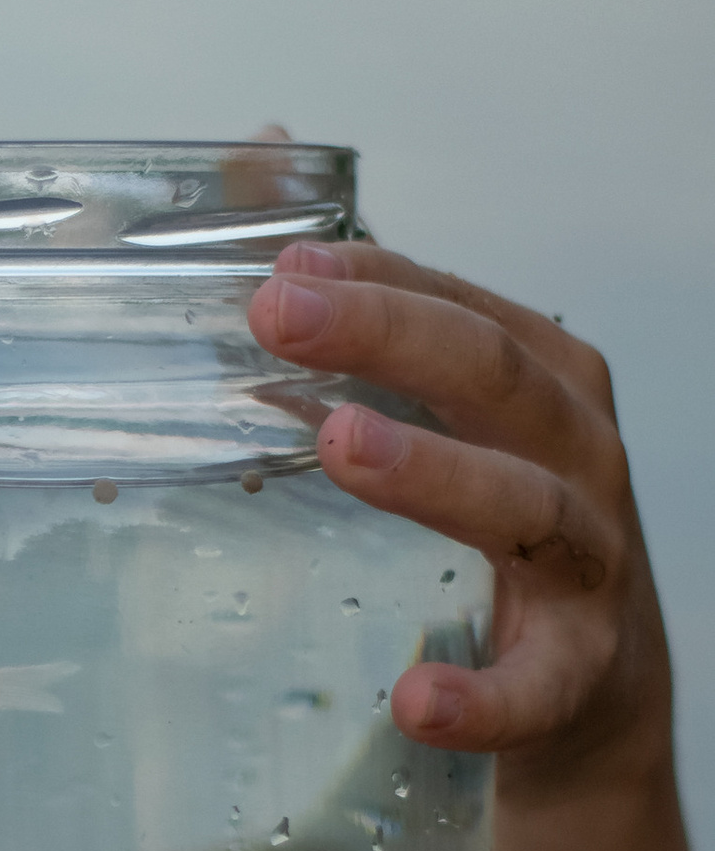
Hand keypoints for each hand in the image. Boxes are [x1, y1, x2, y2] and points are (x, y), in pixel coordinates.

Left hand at [248, 241, 673, 805]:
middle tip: (279, 316)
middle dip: (391, 335)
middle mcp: (577, 454)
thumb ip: (358, 302)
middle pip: (496, 375)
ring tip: (339, 445)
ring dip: (435, 472)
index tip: (280, 260)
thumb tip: (260, 152)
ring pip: (526, 506)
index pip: (462, 305)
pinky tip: (416, 699)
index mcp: (541, 384)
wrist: (588, 696)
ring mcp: (590, 563)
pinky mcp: (582, 671)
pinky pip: (536, 684)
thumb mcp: (439, 411)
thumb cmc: (501, 528)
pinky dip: (481, 694)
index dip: (378, 276)